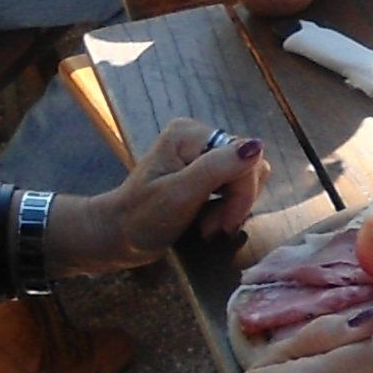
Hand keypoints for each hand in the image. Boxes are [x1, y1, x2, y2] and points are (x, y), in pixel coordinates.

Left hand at [63, 115, 268, 267]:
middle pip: (248, 166)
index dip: (241, 192)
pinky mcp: (205, 174)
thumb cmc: (141, 218)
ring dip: (233, 208)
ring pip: (247, 177)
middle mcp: (199, 137)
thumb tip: (257, 145)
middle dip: (236, 202)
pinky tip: (210, 223)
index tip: (222, 223)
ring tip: (209, 227)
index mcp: (190, 133)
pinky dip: (229, 209)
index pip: (243, 156)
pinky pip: (238, 187)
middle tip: (213, 227)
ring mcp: (203, 156)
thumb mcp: (179, 195)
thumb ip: (217, 168)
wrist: (116, 238)